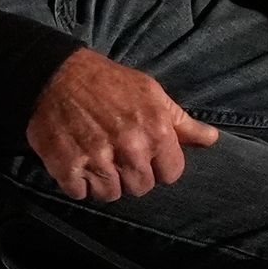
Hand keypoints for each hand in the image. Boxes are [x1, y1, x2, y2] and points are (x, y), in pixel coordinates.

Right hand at [26, 48, 220, 201]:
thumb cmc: (108, 82)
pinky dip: (78, 183)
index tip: (145, 156)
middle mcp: (130, 148)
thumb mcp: (151, 93)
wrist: (55, 73)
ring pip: (111, 195)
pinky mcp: (67, 167)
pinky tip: (77, 163)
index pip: (171, 174)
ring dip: (104, 182)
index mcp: (156, 130)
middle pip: (141, 188)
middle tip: (117, 156)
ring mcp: (98, 159)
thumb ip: (181, 122)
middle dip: (131, 176)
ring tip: (96, 160)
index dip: (158, 166)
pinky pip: (80, 194)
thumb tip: (211, 139)